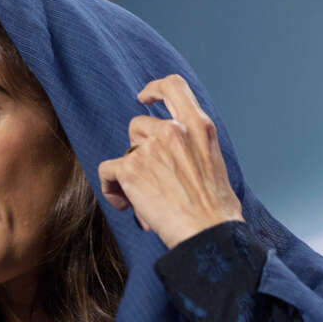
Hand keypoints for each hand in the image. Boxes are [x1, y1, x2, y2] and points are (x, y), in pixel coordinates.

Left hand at [98, 74, 242, 249]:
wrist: (209, 235)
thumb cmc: (215, 210)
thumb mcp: (213, 162)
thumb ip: (193, 146)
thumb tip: (168, 156)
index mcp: (199, 127)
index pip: (173, 86)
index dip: (154, 88)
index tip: (144, 97)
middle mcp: (174, 131)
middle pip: (139, 125)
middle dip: (140, 150)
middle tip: (151, 179)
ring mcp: (150, 148)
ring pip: (125, 149)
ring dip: (128, 170)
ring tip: (142, 197)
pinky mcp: (130, 169)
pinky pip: (107, 170)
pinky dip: (111, 188)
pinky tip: (125, 204)